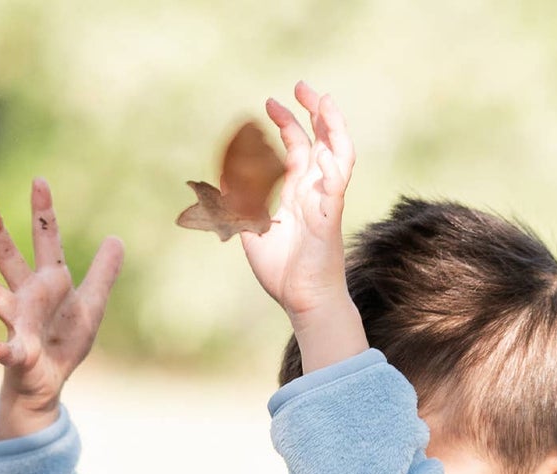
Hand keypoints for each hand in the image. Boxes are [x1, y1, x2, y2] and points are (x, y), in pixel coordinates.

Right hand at [0, 180, 122, 440]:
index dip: (44, 213)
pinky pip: (12, 352)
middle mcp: (27, 296)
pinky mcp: (20, 354)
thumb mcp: (91, 305)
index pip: (45, 241)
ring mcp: (19, 323)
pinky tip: (2, 351)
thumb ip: (102, 273)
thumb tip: (116, 239)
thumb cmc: (64, 339)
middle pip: (11, 260)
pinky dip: (7, 351)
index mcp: (48, 282)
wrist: (46, 380)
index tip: (39, 180)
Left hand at [241, 81, 367, 371]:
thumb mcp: (250, 229)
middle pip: (322, 143)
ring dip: (333, 129)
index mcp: (299, 194)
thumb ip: (237, 204)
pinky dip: (333, 170)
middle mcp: (315, 194)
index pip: (298, 149)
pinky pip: (336, 190)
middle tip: (302, 86)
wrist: (302, 304)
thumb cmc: (283, 274)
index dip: (287, 123)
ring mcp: (326, 205)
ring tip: (323, 103)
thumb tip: (216, 182)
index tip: (270, 103)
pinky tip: (325, 153)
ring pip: (339, 158)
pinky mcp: (330, 221)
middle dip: (314, 113)